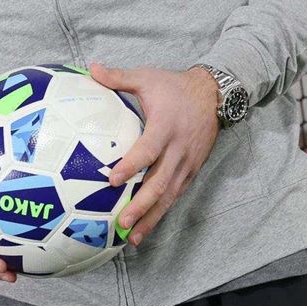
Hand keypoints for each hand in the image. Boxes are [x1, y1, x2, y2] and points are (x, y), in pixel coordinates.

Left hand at [88, 62, 219, 247]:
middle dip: (141, 206)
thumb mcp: (148, 77)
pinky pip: (176, 195)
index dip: (132, 166)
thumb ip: (119, 77)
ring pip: (170, 196)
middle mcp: (178, 150)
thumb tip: (91, 68)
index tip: (112, 180)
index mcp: (165, 127)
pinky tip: (146, 228)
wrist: (215, 95)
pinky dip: (161, 212)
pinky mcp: (192, 171)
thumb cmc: (175, 86)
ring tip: (133, 238)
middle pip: (160, 183)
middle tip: (121, 223)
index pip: (148, 151)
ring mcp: (187, 163)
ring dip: (151, 218)